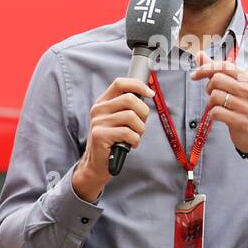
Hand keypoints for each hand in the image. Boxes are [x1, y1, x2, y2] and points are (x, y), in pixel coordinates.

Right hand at [72, 76, 153, 201]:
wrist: (97, 164)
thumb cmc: (113, 141)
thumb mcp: (117, 120)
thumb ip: (127, 106)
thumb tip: (147, 94)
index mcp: (103, 102)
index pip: (120, 83)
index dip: (138, 85)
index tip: (150, 94)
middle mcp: (98, 109)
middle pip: (129, 98)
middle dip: (143, 112)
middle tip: (142, 124)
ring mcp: (97, 122)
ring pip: (131, 116)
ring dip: (140, 129)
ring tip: (135, 136)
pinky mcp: (99, 135)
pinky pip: (128, 133)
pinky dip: (135, 140)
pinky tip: (131, 144)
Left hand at [190, 53, 247, 157]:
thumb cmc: (245, 106)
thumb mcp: (236, 86)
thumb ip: (217, 70)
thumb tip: (199, 55)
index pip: (224, 66)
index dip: (205, 69)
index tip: (194, 76)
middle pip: (216, 79)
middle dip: (209, 88)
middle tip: (215, 96)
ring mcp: (247, 106)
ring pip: (214, 96)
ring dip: (211, 103)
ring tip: (220, 107)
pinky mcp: (240, 121)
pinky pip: (215, 112)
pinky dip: (213, 115)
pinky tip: (221, 117)